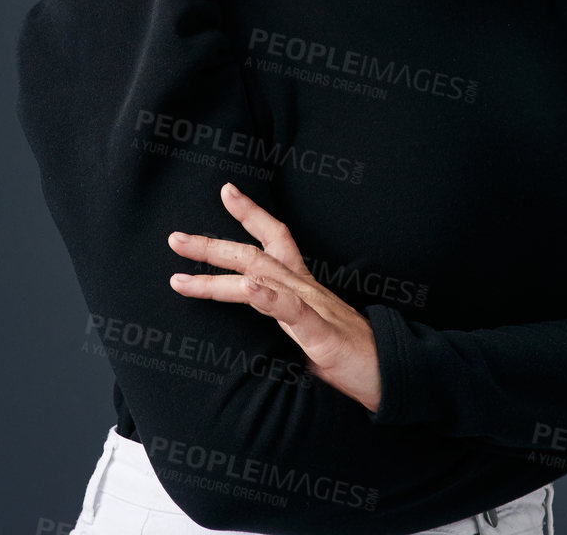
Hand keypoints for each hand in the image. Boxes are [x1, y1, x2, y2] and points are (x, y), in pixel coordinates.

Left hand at [166, 182, 382, 412]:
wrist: (392, 376)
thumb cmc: (350, 357)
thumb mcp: (309, 334)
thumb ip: (285, 320)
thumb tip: (257, 321)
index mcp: (302, 287)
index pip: (275, 240)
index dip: (250, 214)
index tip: (226, 191)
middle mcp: (305, 289)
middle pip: (254, 255)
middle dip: (211, 245)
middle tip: (174, 238)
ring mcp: (313, 309)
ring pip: (263, 278)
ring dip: (221, 272)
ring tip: (184, 272)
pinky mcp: (323, 334)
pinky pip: (293, 311)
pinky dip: (269, 298)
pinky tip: (249, 289)